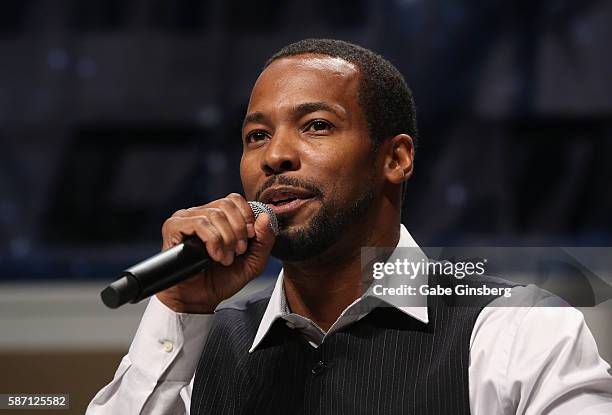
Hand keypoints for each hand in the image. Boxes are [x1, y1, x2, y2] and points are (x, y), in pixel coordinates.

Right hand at [156, 193, 275, 313]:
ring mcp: (185, 219)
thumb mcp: (253, 262)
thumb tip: (266, 217)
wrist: (199, 300)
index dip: (247, 216)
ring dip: (226, 239)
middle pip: (226, 205)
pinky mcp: (173, 227)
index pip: (234, 199)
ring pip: (214, 215)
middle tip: (239, 251)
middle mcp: (200, 213)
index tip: (251, 237)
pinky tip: (214, 256)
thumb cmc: (222, 279)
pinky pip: (198, 223)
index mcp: (218, 216)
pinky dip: (213, 240)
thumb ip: (264, 241)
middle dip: (239, 230)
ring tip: (226, 259)